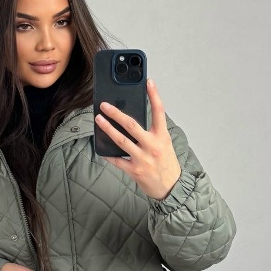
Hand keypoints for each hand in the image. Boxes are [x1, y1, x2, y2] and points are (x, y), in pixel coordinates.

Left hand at [95, 78, 181, 200]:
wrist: (171, 188)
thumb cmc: (167, 164)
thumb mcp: (165, 144)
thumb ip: (153, 132)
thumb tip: (133, 121)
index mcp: (162, 137)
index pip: (159, 112)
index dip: (154, 95)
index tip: (148, 82)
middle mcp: (152, 146)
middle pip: (132, 125)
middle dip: (116, 113)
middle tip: (105, 105)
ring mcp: (142, 158)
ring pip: (121, 140)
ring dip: (108, 129)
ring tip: (99, 120)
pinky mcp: (134, 170)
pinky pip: (117, 159)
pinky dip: (107, 153)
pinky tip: (100, 147)